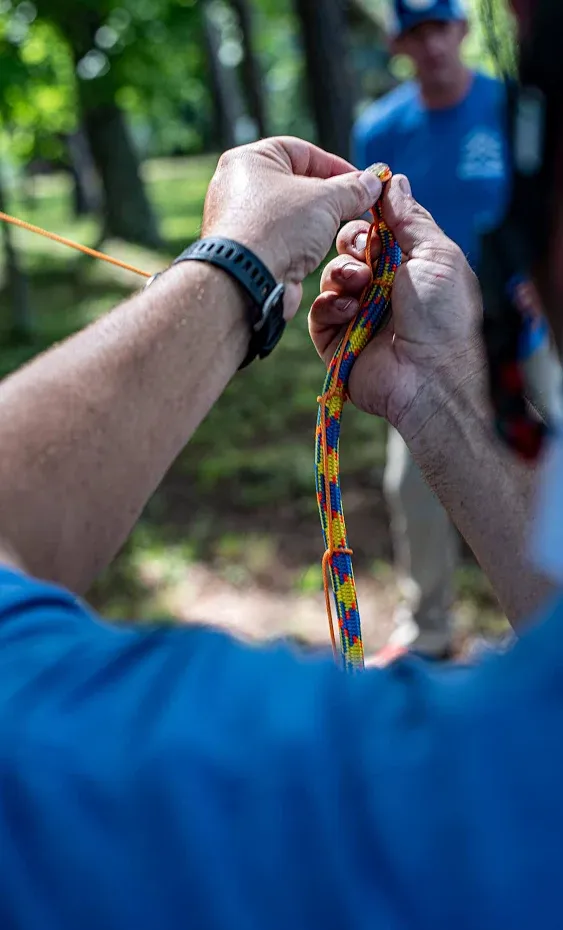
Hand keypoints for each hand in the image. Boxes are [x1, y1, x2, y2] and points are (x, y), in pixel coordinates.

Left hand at [202, 136, 382, 318]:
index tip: (363, 183)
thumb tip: (373, 183)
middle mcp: (238, 187)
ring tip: (340, 231)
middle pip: (297, 184)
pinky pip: (282, 240)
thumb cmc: (280, 227)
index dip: (337, 166)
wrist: (245, 282)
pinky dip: (302, 244)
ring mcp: (241, 221)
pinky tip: (318, 252)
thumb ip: (353, 188)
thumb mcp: (325, 200)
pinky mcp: (247, 252)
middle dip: (330, 197)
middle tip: (356, 207)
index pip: (302, 151)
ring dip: (318, 223)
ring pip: (291, 216)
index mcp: (250, 160)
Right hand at [309, 174, 483, 433]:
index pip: (377, 231)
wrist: (429, 377)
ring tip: (360, 286)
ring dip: (342, 273)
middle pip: (349, 248)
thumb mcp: (437, 256)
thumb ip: (412, 218)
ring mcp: (357, 315)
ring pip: (330, 276)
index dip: (368, 217)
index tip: (364, 205)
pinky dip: (329, 305)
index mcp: (408, 268)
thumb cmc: (443, 317)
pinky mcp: (336, 341)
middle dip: (352, 242)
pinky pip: (318, 311)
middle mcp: (381, 289)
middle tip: (365, 252)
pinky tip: (348, 310)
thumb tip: (394, 182)